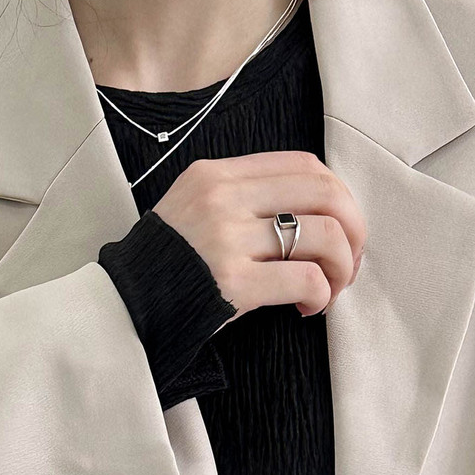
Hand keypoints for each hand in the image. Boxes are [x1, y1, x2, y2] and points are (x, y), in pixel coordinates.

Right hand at [153, 148, 366, 320]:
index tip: (342, 226)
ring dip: (341, 267)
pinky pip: (304, 278)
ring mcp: (226, 239)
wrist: (120, 310)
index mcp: (216, 175)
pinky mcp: (232, 283)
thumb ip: (241, 200)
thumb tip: (314, 214)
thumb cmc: (163, 269)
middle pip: (324, 193)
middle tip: (350, 261)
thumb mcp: (193, 211)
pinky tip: (309, 308)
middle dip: (354, 228)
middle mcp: (223, 198)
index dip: (338, 194)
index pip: (303, 164)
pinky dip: (321, 294)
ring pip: (323, 236)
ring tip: (330, 289)